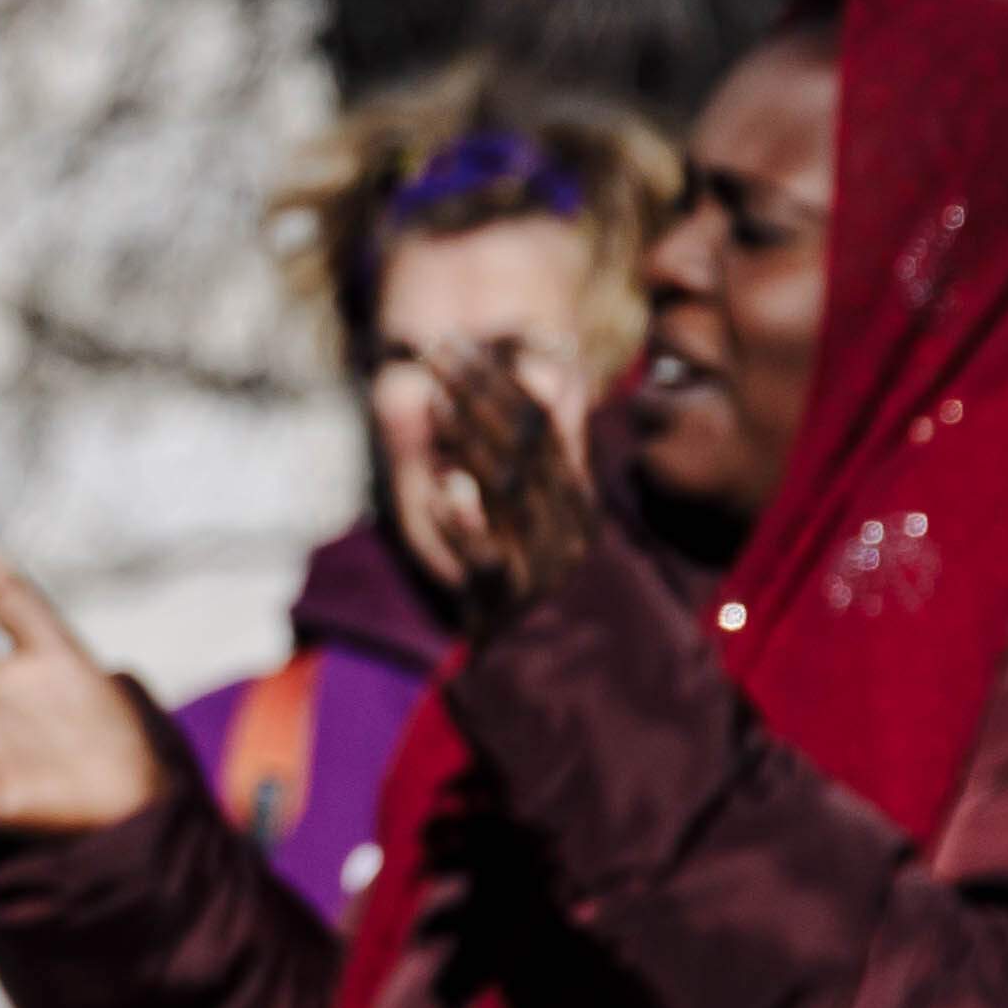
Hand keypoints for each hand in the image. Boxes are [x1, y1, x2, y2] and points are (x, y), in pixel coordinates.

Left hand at [414, 343, 605, 637]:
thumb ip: (520, 463)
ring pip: (508, 490)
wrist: (537, 665)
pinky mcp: (508, 596)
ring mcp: (541, 560)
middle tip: (436, 348)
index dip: (499, 377)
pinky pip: (487, 555)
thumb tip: (512, 392)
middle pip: (523, 443)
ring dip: (470, 440)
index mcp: (572, 498)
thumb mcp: (526, 516)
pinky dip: (462, 522)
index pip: (539, 423)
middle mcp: (565, 524)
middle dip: (478, 390)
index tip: (457, 341)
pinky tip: (438, 488)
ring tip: (436, 399)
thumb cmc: (523, 579)